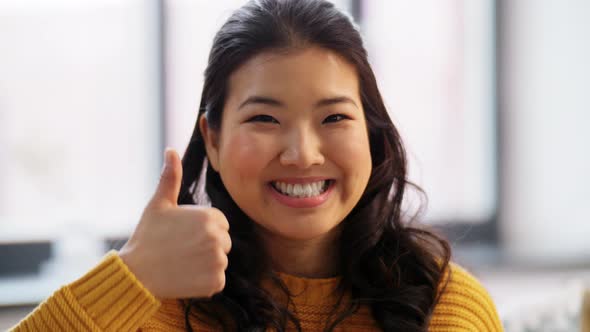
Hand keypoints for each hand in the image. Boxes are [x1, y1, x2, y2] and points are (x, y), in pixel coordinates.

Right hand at [119, 148, 230, 298]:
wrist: (136, 273)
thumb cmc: (148, 236)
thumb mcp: (159, 204)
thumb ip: (171, 177)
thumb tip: (171, 151)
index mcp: (210, 216)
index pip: (220, 224)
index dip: (202, 230)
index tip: (183, 236)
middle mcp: (217, 238)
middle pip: (224, 243)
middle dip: (207, 246)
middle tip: (182, 250)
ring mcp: (217, 261)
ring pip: (220, 261)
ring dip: (206, 265)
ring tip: (182, 263)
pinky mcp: (215, 283)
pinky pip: (218, 281)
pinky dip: (205, 282)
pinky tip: (186, 277)